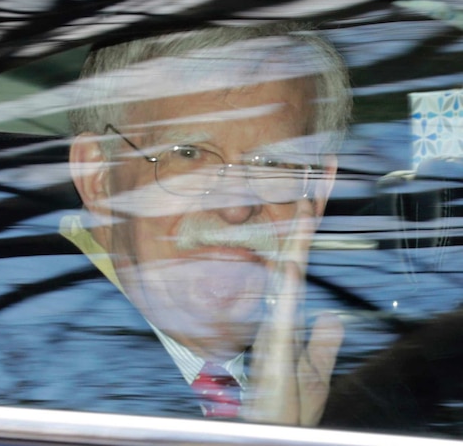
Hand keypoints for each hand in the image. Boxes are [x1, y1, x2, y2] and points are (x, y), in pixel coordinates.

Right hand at [243, 199, 343, 425]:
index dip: (307, 232)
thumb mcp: (315, 371)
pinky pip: (281, 308)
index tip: (315, 195)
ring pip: (288, 272)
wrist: (269, 432)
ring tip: (305, 203)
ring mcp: (275, 324)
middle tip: (316, 179)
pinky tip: (288, 262)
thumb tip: (331, 315)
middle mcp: (280, 312)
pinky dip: (284, 283)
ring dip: (297, 240)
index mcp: (289, 314)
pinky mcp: (274, 346)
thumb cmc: (288, 407)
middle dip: (305, 222)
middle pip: (296, 258)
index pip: (301, 264)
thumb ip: (322, 342)